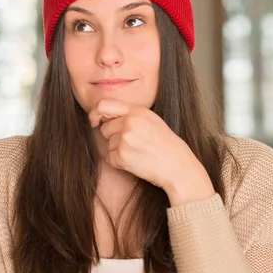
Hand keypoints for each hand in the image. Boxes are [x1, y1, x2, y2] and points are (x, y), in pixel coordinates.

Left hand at [88, 99, 215, 205]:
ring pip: (108, 144)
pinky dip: (118, 162)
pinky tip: (135, 162)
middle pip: (105, 128)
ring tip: (138, 152)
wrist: (178, 166)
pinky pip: (109, 158)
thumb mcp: (151, 120)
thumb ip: (129, 114)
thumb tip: (103, 115)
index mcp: (137, 111)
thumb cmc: (164, 144)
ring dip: (118, 150)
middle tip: (133, 144)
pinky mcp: (122, 156)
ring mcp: (125, 139)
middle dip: (113, 136)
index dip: (95, 113)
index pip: (103, 105)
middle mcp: (129, 123)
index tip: (94, 121)